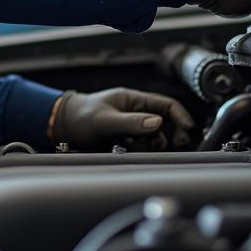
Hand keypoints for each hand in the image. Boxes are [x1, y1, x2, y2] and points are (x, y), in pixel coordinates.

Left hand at [49, 88, 193, 150]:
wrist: (62, 127)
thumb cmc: (80, 117)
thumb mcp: (105, 120)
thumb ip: (130, 122)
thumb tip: (157, 124)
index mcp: (132, 100)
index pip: (164, 104)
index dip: (179, 116)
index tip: (188, 129)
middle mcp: (134, 112)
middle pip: (162, 123)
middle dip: (168, 134)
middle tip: (171, 145)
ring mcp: (129, 127)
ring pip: (151, 138)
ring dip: (149, 145)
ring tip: (133, 146)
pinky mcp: (123, 140)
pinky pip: (139, 147)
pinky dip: (138, 150)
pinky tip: (125, 150)